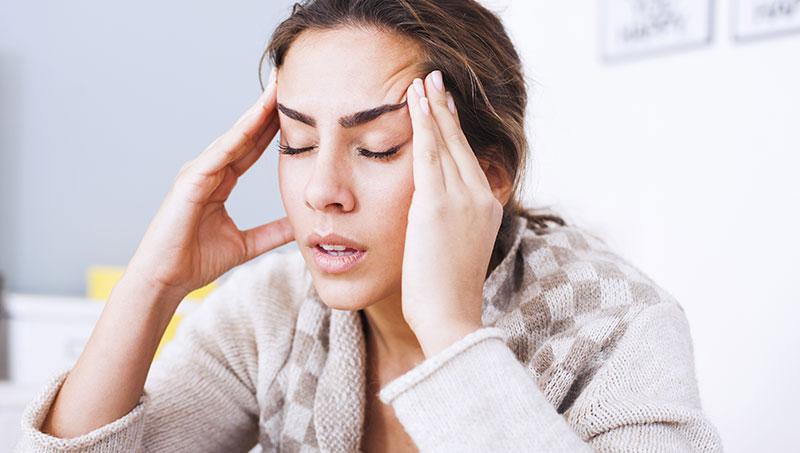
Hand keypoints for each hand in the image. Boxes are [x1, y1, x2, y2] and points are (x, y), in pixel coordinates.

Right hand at [125, 69, 293, 300]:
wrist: (166, 280)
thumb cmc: (196, 261)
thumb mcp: (247, 244)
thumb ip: (272, 232)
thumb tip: (300, 225)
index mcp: (220, 181)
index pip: (253, 147)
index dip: (273, 127)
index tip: (297, 107)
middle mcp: (208, 171)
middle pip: (244, 134)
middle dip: (266, 108)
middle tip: (288, 81)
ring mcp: (197, 173)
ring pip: (233, 137)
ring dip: (255, 113)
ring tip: (277, 90)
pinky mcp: (189, 181)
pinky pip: (219, 154)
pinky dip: (237, 135)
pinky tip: (255, 118)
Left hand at [401, 71, 502, 356]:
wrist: (450, 319)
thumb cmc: (445, 294)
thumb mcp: (454, 251)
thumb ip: (449, 225)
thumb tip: (431, 215)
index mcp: (486, 208)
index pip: (467, 159)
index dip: (454, 130)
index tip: (444, 107)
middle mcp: (481, 197)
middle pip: (460, 143)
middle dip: (445, 108)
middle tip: (434, 79)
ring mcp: (462, 199)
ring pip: (445, 141)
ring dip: (432, 107)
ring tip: (420, 81)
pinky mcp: (438, 205)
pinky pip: (429, 153)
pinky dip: (422, 123)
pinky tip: (413, 101)